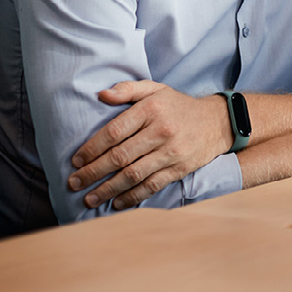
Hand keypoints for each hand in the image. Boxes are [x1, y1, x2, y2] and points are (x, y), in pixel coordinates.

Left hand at [67, 81, 231, 209]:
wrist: (217, 121)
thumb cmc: (178, 106)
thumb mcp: (156, 89)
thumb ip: (128, 89)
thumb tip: (101, 94)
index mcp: (151, 108)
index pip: (114, 131)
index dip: (92, 148)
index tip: (76, 161)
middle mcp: (161, 130)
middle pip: (120, 156)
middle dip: (93, 172)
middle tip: (74, 183)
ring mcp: (171, 152)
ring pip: (133, 175)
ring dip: (108, 189)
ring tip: (90, 198)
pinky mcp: (180, 168)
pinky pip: (151, 186)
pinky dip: (132, 197)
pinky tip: (117, 202)